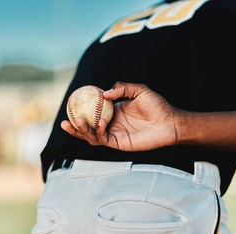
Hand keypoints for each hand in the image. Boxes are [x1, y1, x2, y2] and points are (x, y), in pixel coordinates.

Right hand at [61, 82, 179, 150]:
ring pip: (93, 136)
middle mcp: (111, 123)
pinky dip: (100, 132)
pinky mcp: (120, 143)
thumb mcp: (139, 90)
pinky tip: (102, 123)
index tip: (71, 103)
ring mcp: (115, 134)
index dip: (81, 109)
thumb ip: (122, 87)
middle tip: (65, 120)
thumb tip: (104, 93)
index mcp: (114, 111)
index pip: (93, 111)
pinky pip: (105, 140)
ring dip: (82, 131)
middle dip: (75, 125)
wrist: (171, 122)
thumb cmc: (157, 106)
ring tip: (77, 122)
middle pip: (88, 127)